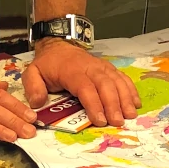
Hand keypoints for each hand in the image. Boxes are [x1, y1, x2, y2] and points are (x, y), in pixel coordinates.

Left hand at [22, 38, 140, 126]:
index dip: (94, 104)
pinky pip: (122, 77)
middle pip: (105, 85)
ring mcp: (102, 67)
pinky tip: (136, 102)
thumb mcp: (32, 72)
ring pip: (116, 80)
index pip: (85, 88)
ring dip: (125, 98)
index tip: (100, 120)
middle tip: (118, 122)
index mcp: (72, 71)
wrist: (60, 45)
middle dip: (113, 104)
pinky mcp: (108, 68)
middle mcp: (90, 68)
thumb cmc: (48, 64)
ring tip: (130, 115)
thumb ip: (32, 87)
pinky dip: (130, 89)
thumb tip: (37, 104)